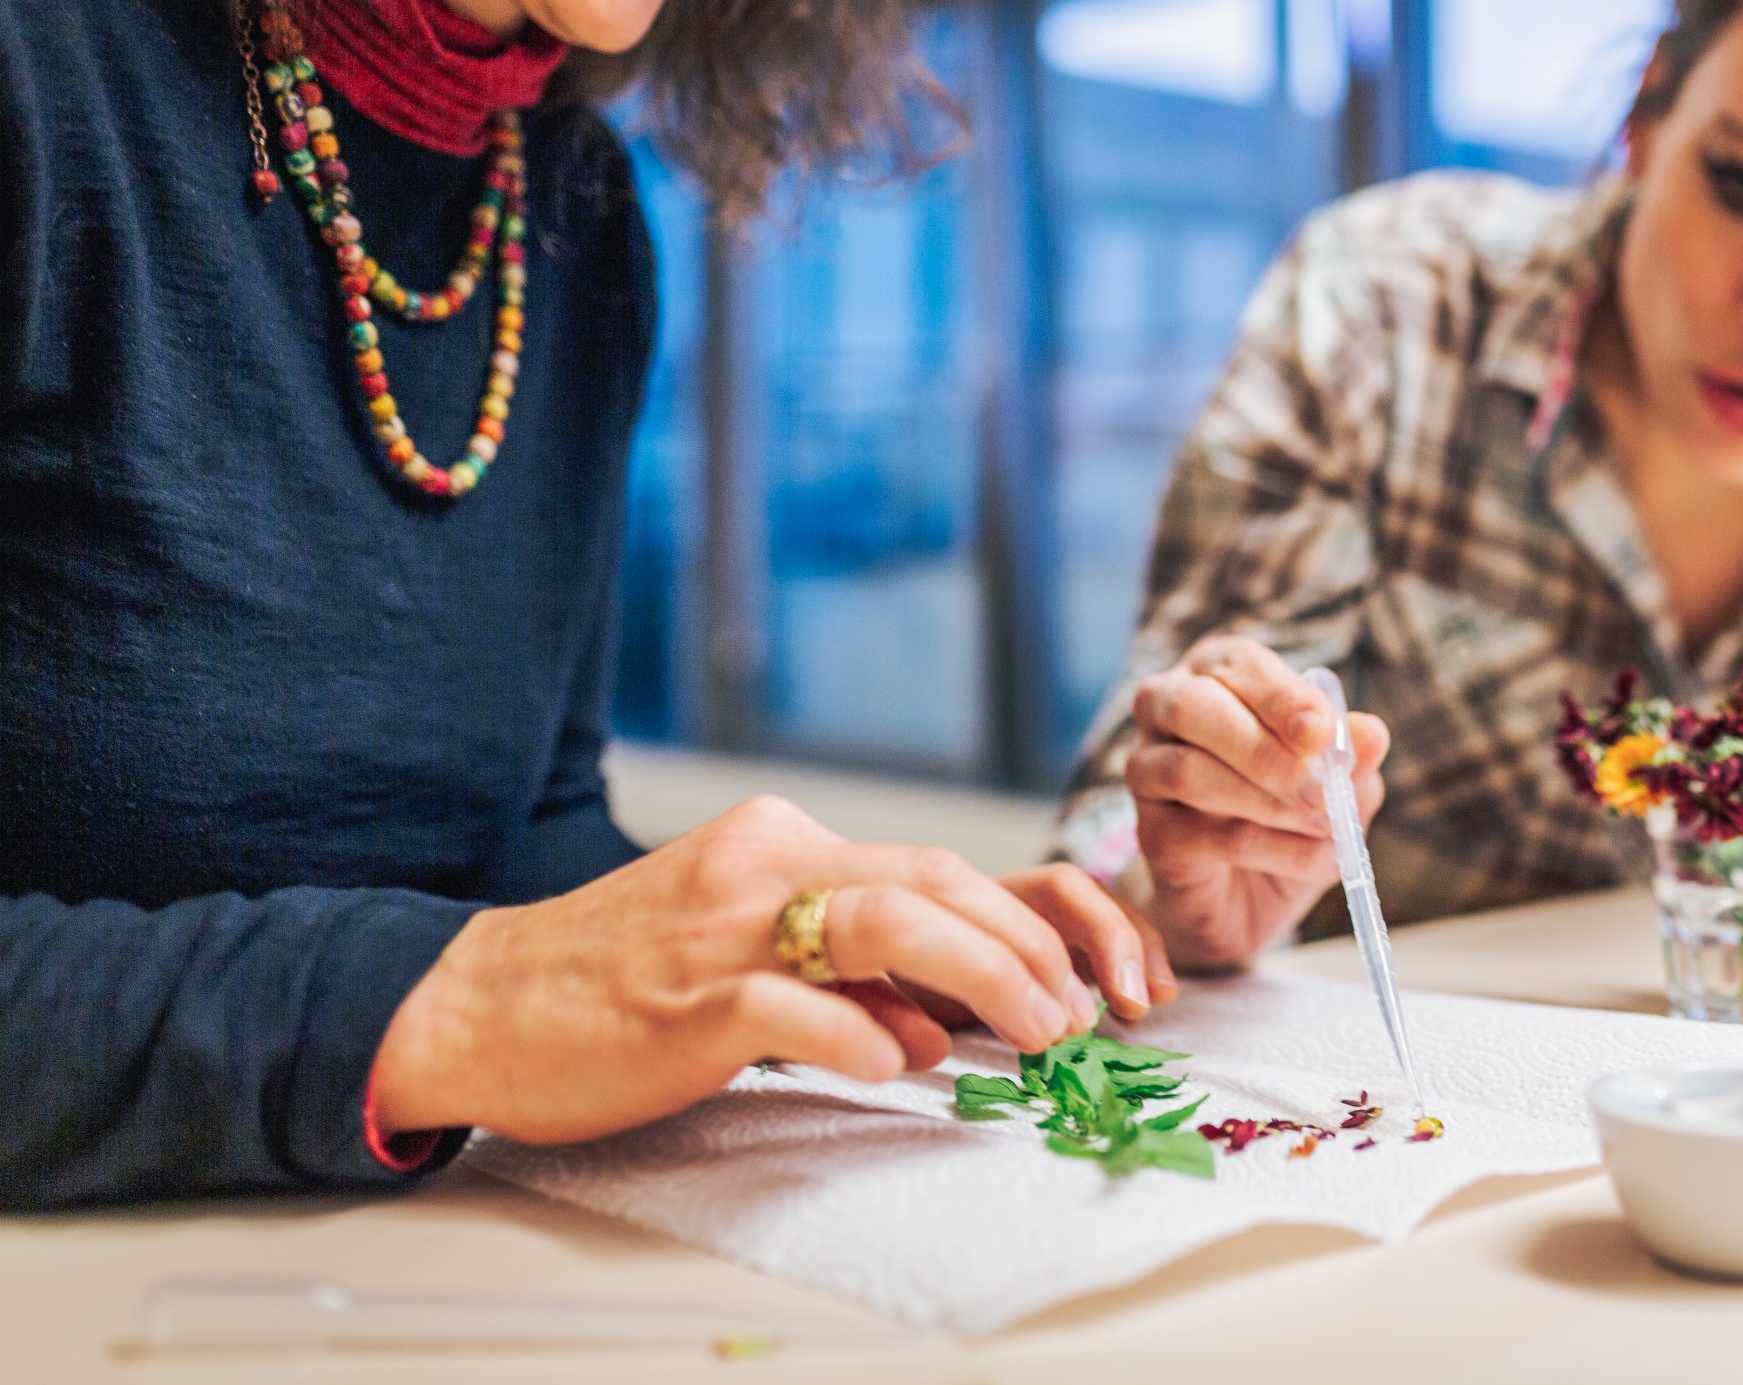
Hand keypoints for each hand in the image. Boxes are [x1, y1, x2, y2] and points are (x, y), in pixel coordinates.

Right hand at [371, 796, 1161, 1143]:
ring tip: (1042, 1033)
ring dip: (985, 976)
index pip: (939, 865)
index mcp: (786, 847)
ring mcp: (727, 928)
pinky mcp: (687, 998)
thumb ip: (846, 976)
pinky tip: (900, 1069)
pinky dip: (859, 1034)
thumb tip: (943, 1028)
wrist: (480, 1004)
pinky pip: (793, 1005)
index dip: (1032, 920)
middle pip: (935, 879)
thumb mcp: (748, 955)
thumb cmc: (621, 987)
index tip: (1089, 977)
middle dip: (1031, 946)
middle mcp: (767, 866)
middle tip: (1084, 1014)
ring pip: (887, 920)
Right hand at [1125, 636, 1390, 972]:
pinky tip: (1309, 860)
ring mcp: (1147, 768)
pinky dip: (1268, 849)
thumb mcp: (1341, 783)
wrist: (1255, 897)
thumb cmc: (1295, 815)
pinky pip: (1200, 834)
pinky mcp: (1150, 831)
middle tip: (1320, 790)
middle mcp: (1168, 707)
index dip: (1282, 696)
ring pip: (1188, 771)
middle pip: (1193, 706)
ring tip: (1324, 825)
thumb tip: (1372, 734)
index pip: (1241, 664)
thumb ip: (1352, 756)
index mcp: (1220, 673)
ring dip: (1267, 803)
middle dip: (1264, 751)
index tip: (1320, 731)